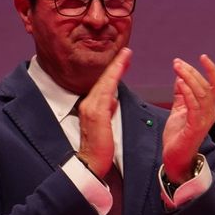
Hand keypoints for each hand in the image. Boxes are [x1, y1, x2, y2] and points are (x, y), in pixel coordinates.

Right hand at [77, 48, 130, 178]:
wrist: (91, 163)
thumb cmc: (100, 147)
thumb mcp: (105, 124)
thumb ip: (107, 109)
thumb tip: (113, 99)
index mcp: (90, 105)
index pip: (104, 84)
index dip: (113, 70)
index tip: (123, 58)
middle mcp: (88, 103)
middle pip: (104, 79)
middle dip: (116, 64)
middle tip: (127, 51)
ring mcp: (90, 108)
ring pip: (104, 82)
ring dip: (115, 68)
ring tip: (126, 55)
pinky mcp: (95, 114)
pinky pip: (105, 92)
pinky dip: (112, 79)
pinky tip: (119, 71)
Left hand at [161, 55, 214, 180]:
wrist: (175, 159)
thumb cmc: (178, 136)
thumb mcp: (179, 110)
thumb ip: (182, 95)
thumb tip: (179, 76)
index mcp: (208, 108)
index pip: (214, 85)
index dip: (210, 70)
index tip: (202, 56)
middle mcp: (210, 113)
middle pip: (206, 86)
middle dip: (192, 71)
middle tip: (177, 62)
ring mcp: (204, 121)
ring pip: (201, 94)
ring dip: (188, 78)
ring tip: (177, 67)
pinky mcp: (195, 128)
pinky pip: (193, 107)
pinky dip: (187, 93)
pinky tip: (178, 82)